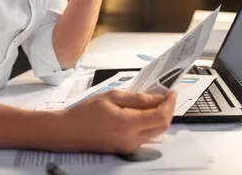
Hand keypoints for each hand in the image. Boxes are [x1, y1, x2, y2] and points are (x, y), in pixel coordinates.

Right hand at [57, 90, 176, 153]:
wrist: (69, 131)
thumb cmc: (86, 112)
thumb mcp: (112, 97)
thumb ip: (137, 98)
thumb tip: (157, 98)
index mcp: (129, 124)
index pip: (160, 116)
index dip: (170, 103)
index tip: (171, 92)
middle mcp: (132, 139)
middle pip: (162, 126)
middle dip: (168, 110)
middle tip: (166, 96)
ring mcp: (130, 146)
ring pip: (155, 132)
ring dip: (159, 117)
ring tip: (155, 102)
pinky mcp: (126, 148)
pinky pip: (145, 136)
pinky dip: (149, 124)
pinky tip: (143, 112)